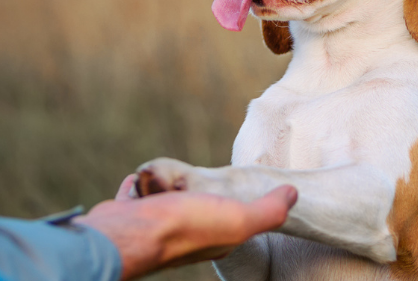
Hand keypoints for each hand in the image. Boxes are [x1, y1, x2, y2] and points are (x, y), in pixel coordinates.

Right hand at [75, 174, 296, 280]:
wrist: (123, 235)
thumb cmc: (183, 227)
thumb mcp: (238, 220)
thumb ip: (268, 211)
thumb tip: (293, 194)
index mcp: (217, 237)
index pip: (237, 216)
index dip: (243, 201)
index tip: (244, 186)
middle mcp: (187, 235)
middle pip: (198, 204)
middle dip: (199, 189)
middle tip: (198, 180)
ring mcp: (155, 225)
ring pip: (167, 198)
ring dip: (167, 184)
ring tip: (169, 178)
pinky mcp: (129, 215)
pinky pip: (136, 196)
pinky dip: (138, 186)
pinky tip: (139, 180)